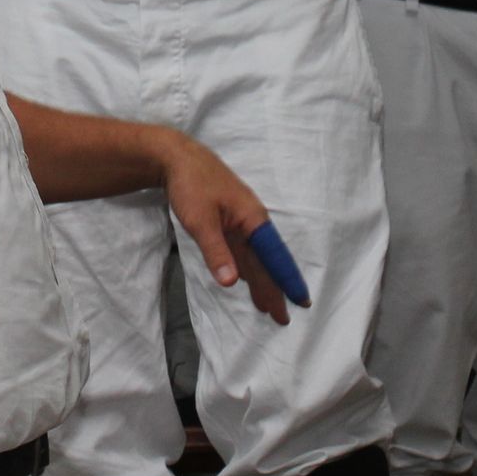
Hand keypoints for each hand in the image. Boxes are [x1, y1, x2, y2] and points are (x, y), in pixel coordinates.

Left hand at [155, 131, 287, 322]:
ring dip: (262, 282)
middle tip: (283, 317)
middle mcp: (252, 223)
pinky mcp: (227, 222)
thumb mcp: (201, 220)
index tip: (299, 301)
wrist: (177, 158)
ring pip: (255, 259)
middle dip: (274, 290)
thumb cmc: (192, 186)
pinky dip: (248, 269)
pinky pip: (243, 252)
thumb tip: (231, 283)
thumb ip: (216, 252)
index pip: (274, 258)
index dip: (285, 281)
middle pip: (266, 262)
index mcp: (253, 221)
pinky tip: (248, 280)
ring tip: (269, 306)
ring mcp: (240, 223)